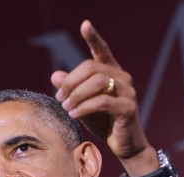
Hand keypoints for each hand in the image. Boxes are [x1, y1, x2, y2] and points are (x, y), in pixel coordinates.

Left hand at [51, 20, 153, 163]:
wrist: (123, 145)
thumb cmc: (103, 123)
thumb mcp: (82, 104)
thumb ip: (71, 90)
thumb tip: (55, 75)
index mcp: (111, 73)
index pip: (102, 51)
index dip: (93, 37)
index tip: (84, 24)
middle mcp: (122, 78)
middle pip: (91, 67)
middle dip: (71, 82)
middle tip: (60, 97)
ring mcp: (128, 91)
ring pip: (97, 82)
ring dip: (76, 95)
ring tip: (66, 107)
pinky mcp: (128, 107)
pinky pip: (102, 102)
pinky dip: (84, 108)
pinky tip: (74, 115)